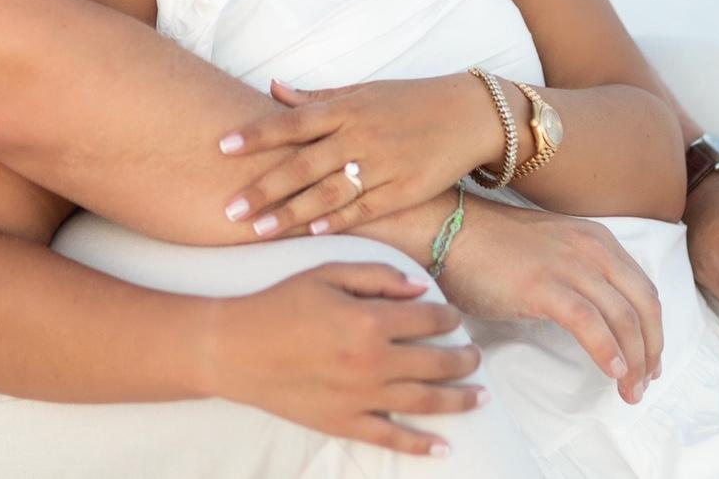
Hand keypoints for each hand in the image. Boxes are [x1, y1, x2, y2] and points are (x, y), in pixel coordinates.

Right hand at [204, 262, 486, 457]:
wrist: (237, 348)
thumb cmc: (281, 302)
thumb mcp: (327, 273)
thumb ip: (377, 276)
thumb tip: (421, 288)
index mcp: (368, 320)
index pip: (427, 321)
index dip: (448, 318)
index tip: (455, 317)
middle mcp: (372, 363)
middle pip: (435, 364)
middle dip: (463, 360)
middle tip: (477, 357)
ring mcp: (361, 398)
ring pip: (424, 403)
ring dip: (458, 400)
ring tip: (480, 396)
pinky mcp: (345, 423)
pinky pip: (392, 439)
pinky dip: (422, 445)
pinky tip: (444, 446)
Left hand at [217, 76, 495, 237]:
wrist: (468, 114)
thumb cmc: (408, 100)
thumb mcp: (361, 90)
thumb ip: (315, 98)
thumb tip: (272, 89)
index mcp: (345, 108)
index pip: (291, 122)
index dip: (256, 135)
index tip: (221, 146)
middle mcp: (359, 135)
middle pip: (302, 165)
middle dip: (263, 188)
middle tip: (227, 208)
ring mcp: (382, 164)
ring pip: (328, 193)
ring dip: (291, 214)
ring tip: (257, 231)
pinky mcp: (403, 190)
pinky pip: (364, 209)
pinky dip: (338, 221)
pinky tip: (311, 235)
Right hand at [435, 202, 662, 405]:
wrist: (448, 231)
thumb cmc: (490, 246)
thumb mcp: (551, 251)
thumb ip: (579, 275)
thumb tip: (599, 320)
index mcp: (595, 239)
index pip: (644, 290)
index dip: (654, 331)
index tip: (648, 361)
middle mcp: (590, 248)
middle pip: (644, 306)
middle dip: (651, 351)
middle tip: (644, 383)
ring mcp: (568, 264)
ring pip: (623, 319)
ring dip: (633, 362)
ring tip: (628, 390)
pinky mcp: (543, 285)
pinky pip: (589, 323)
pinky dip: (606, 350)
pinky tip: (609, 371)